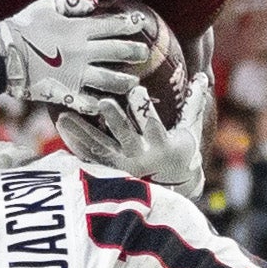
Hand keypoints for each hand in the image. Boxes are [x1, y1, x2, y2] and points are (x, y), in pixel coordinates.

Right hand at [0, 0, 150, 113]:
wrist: (3, 55)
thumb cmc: (24, 27)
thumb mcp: (47, 6)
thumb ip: (71, 2)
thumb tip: (92, 4)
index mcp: (79, 30)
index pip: (113, 25)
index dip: (129, 24)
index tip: (140, 24)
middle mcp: (83, 53)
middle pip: (118, 52)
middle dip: (135, 52)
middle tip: (144, 53)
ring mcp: (76, 75)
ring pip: (110, 80)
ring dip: (125, 81)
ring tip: (134, 82)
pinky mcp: (67, 92)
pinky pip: (89, 102)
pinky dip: (100, 104)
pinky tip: (108, 104)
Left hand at [54, 73, 210, 197]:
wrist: (172, 191)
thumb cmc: (181, 154)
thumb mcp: (189, 132)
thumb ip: (193, 105)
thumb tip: (203, 76)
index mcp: (162, 147)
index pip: (154, 127)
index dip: (145, 110)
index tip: (137, 90)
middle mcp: (141, 159)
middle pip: (125, 138)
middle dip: (115, 120)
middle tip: (103, 102)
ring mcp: (123, 168)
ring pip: (101, 148)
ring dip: (83, 132)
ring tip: (65, 116)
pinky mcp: (109, 173)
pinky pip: (89, 157)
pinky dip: (76, 143)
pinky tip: (63, 126)